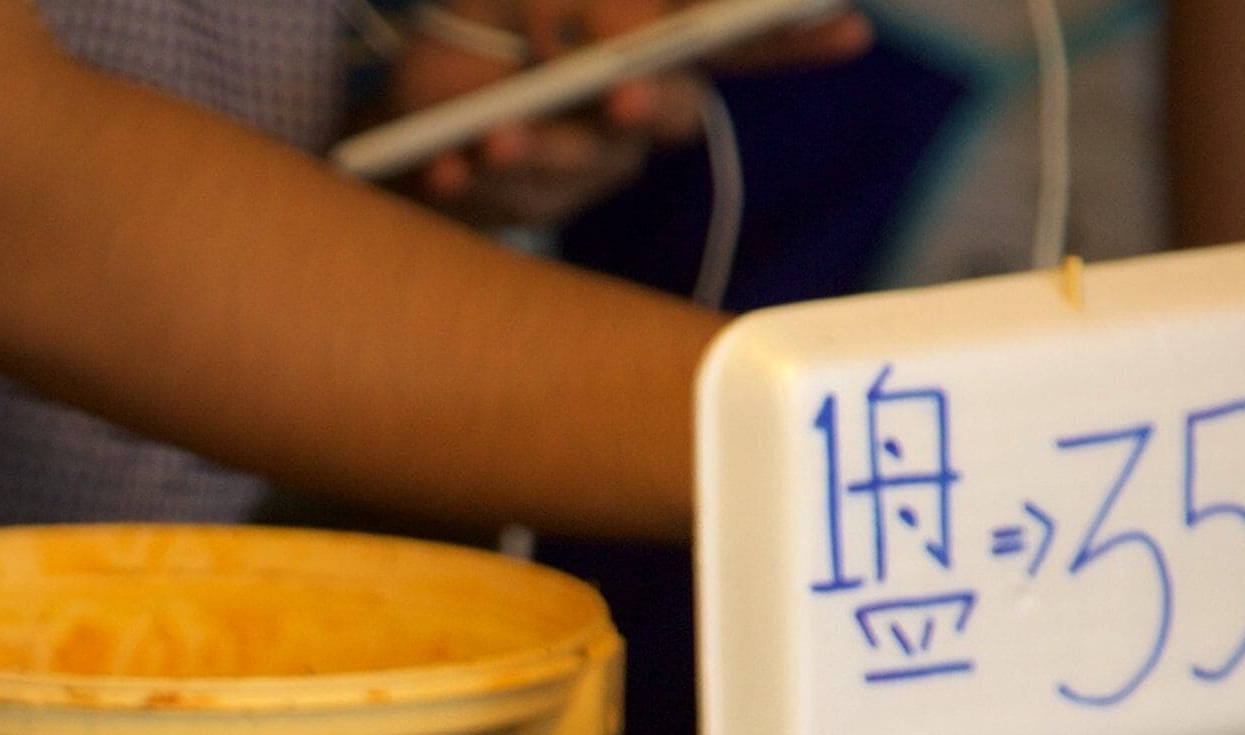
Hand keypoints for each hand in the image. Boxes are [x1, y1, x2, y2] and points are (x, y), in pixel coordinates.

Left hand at [378, 0, 869, 232]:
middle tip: (622, 95)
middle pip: (670, 114)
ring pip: (582, 163)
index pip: (737, 44)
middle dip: (649, 104)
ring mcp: (584, 163)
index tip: (848, 26)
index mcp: (650, 49)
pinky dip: (468, 182)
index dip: (794, 38)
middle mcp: (633, 111)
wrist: (396, 104)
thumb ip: (574, 5)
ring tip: (491, 138)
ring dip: (537, 149)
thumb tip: (622, 41)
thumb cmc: (474, 33)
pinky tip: (444, 168)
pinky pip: (503, 201)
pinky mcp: (521, 203)